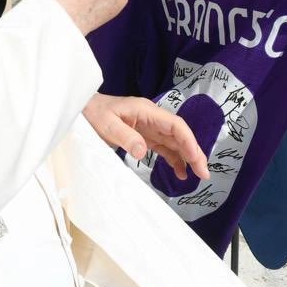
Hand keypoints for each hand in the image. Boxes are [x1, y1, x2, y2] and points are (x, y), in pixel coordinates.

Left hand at [83, 93, 209, 180]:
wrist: (83, 110)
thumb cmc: (93, 113)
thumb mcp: (106, 125)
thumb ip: (125, 137)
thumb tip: (143, 152)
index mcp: (146, 111)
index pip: (175, 125)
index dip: (188, 141)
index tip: (196, 158)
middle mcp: (152, 118)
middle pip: (179, 134)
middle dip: (193, 152)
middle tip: (203, 173)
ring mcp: (149, 127)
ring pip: (174, 142)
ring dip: (187, 157)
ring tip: (197, 176)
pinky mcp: (144, 136)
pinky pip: (164, 147)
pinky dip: (174, 159)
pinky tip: (180, 172)